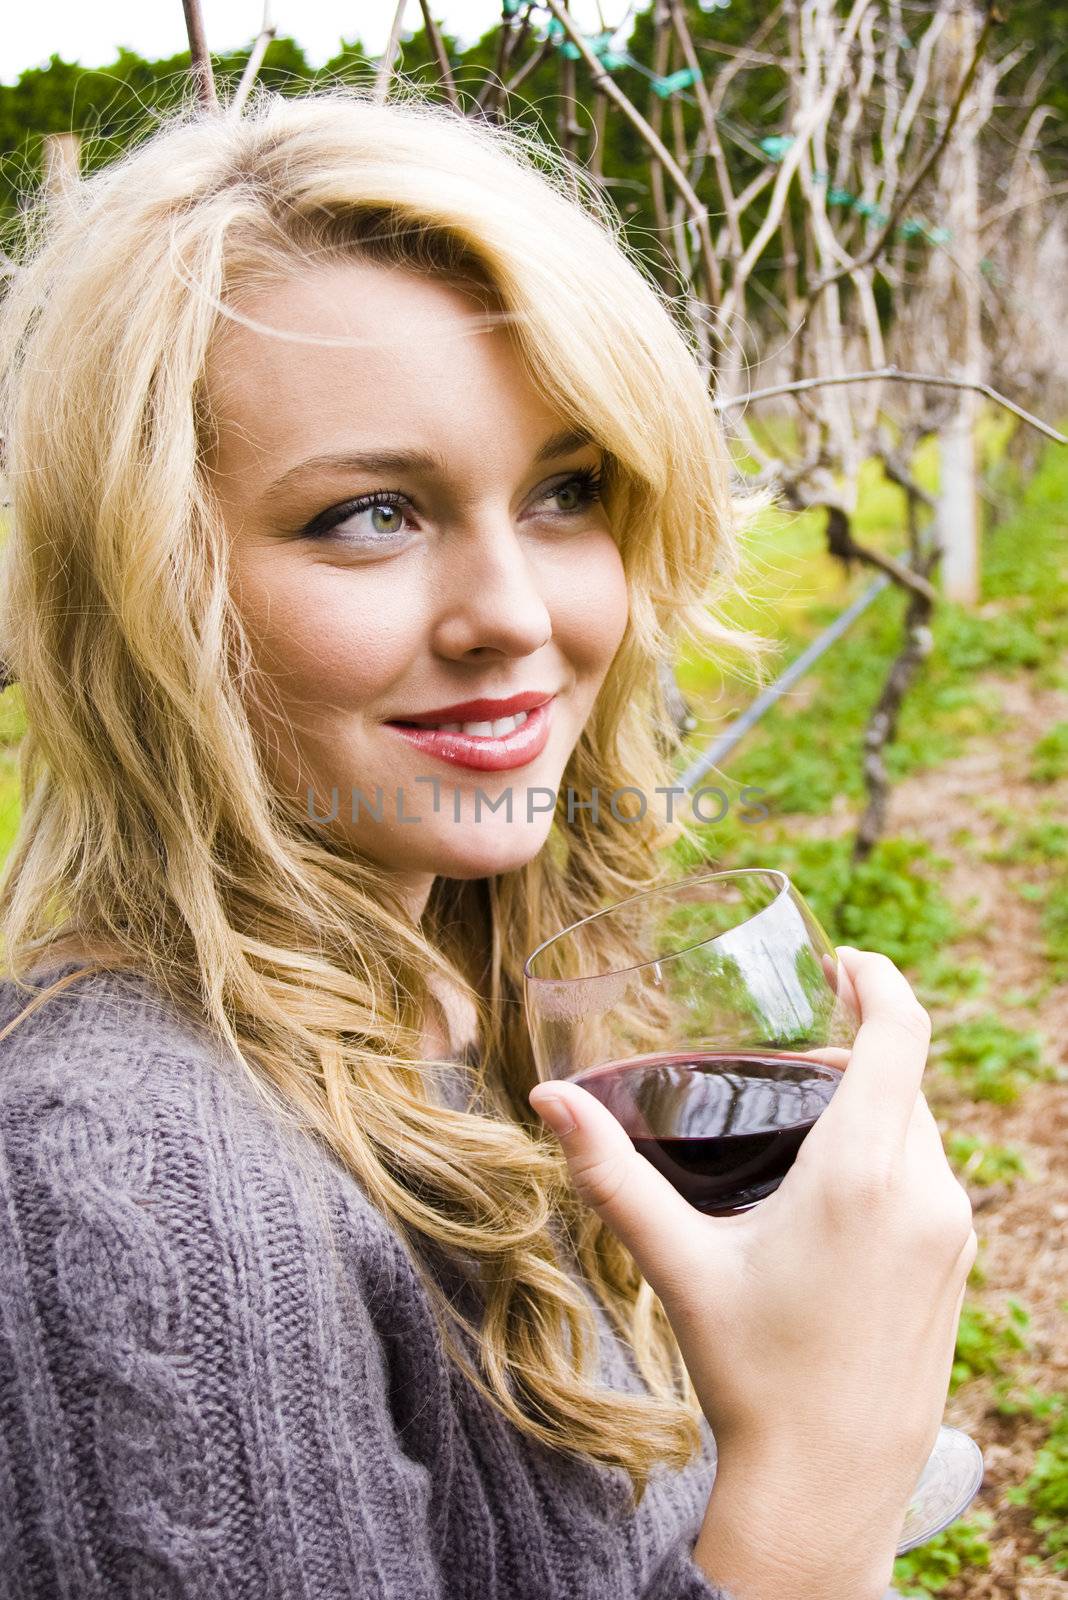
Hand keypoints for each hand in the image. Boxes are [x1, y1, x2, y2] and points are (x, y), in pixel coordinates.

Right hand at [528, 946, 975, 1538]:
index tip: (844, 960)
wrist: (828, 1484)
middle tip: (779, 1066)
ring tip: (797, 1132)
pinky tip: (830, 1198)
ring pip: (918, 1125)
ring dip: (870, 1107)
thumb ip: (613, 1174)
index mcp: (861, 1175)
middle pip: (901, 1077)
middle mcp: (924, 1192)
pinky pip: (931, 1173)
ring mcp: (951, 1230)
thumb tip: (549, 1099)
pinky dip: (889, 1154)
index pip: (902, 1034)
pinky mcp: (956, 1262)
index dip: (880, 979)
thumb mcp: (678, 1265)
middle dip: (848, 1054)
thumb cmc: (752, 1374)